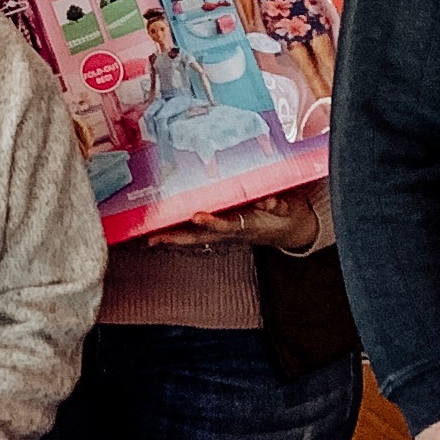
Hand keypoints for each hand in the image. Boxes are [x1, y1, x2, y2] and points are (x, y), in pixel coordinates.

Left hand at [143, 185, 327, 255]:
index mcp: (247, 225)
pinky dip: (180, 233)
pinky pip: (198, 233)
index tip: (197, 216)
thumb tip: (268, 200)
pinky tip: (162, 233)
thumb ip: (278, 205)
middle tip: (156, 239)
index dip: (213, 222)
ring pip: (196, 237)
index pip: (227, 224)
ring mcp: (224, 233)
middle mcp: (231, 232)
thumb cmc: (284, 216)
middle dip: (179, 238)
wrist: (288, 230)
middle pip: (201, 237)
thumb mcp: (287, 210)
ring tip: (151, 239)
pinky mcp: (222, 230)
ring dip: (174, 238)